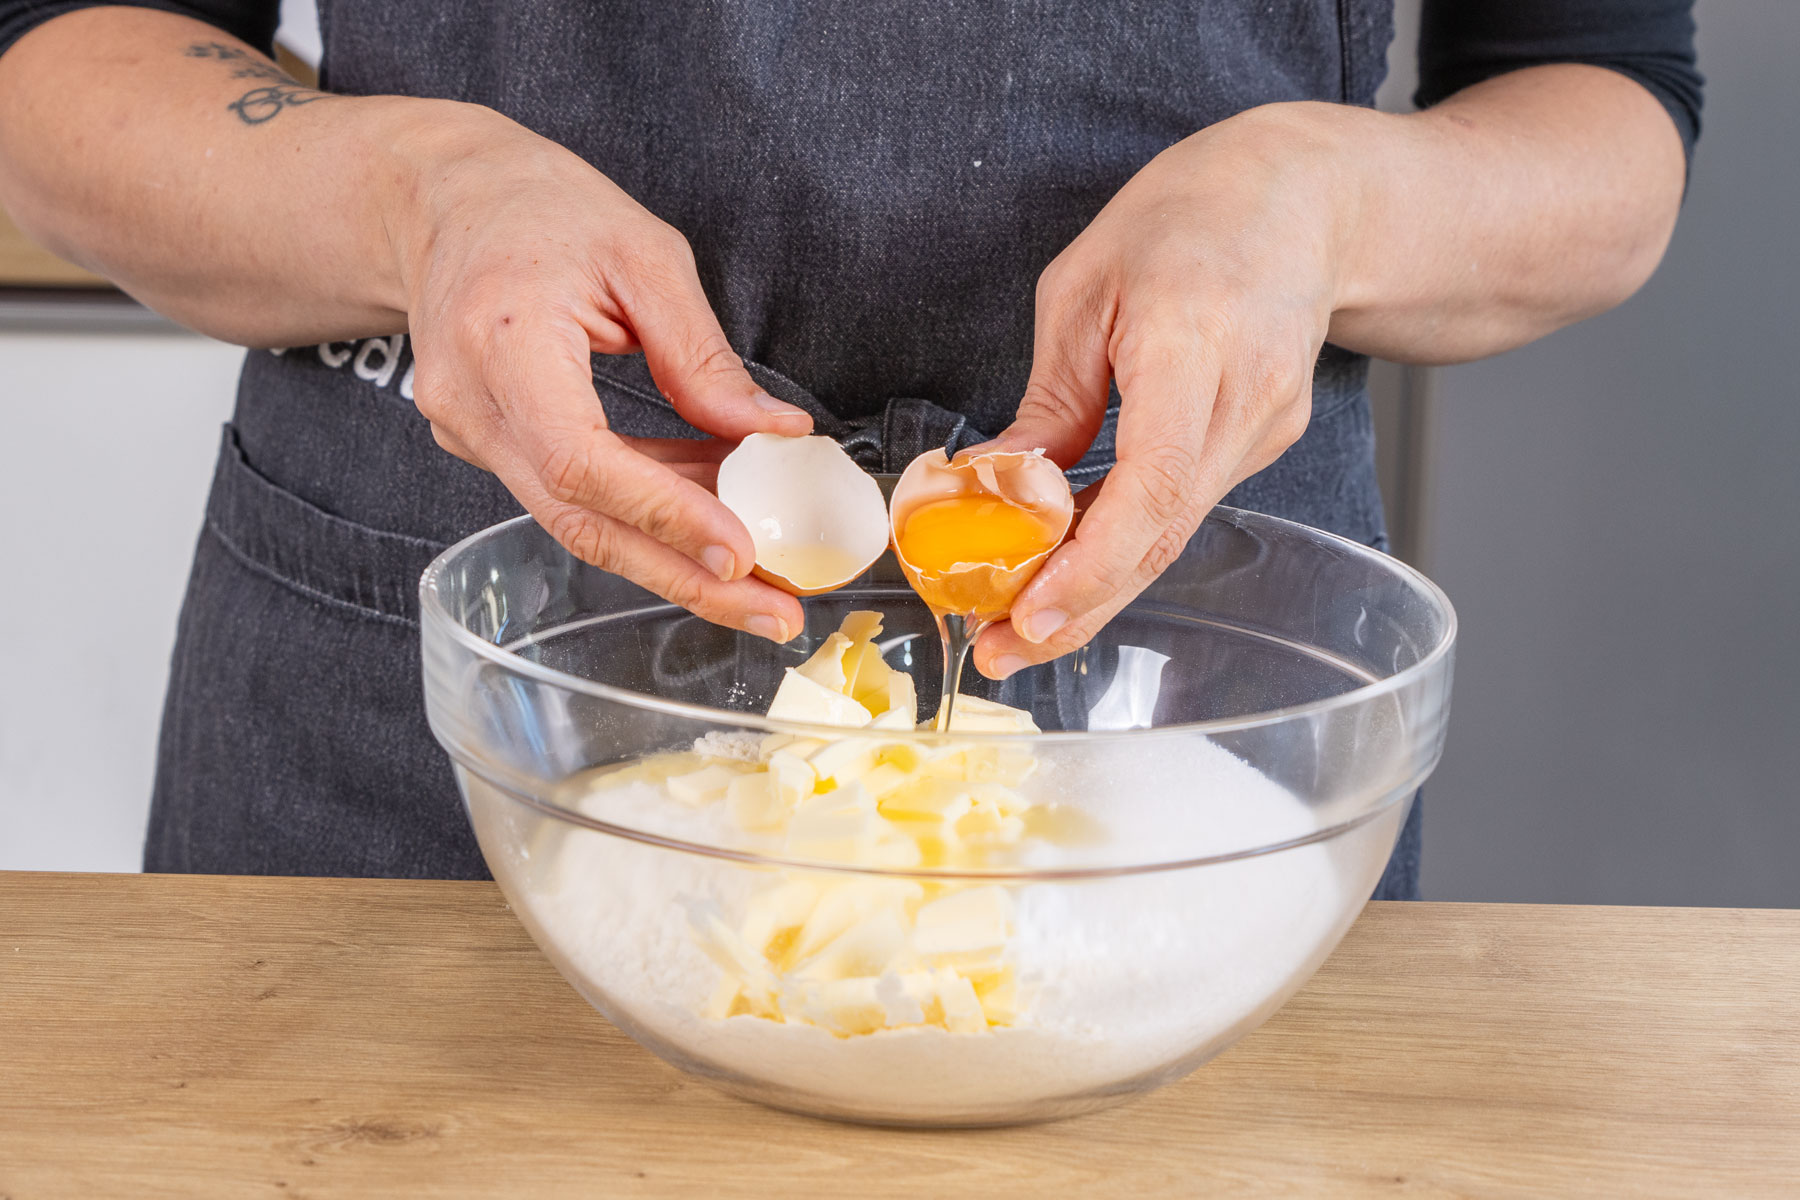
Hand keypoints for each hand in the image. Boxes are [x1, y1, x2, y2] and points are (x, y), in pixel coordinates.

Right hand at [396, 107, 811, 641]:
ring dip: (675, 555)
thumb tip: (777, 434)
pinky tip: (714, 517)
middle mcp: (471, 403)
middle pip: (580, 522)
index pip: (579, 461)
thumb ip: (704, 355)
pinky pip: (573, 497)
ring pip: (579, 522)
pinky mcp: (489, 446)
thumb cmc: (538, 207)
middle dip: (685, 577)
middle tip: (776, 615)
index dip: (663, 514)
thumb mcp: (643, 254)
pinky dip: (647, 512)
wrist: (442, 201)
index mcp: (502, 341)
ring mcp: (470, 433)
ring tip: (765, 579)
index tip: (740, 553)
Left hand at [972, 104, 1353, 677]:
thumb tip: (996, 490)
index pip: (1152, 485)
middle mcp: (1244, 397)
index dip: (1092, 564)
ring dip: (1095, 587)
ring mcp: (1265, 428)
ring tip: (1014, 623)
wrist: (1303, 201)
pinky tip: (1068, 563)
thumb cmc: (1186, 219)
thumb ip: (1049, 399)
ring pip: (1173, 534)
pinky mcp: (1262, 442)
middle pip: (1163, 535)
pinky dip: (1123, 543)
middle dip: (1078, 607)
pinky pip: (1183, 508)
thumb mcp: (1083, 288)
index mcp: (1192, 342)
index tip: (1029, 612)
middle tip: (1000, 651)